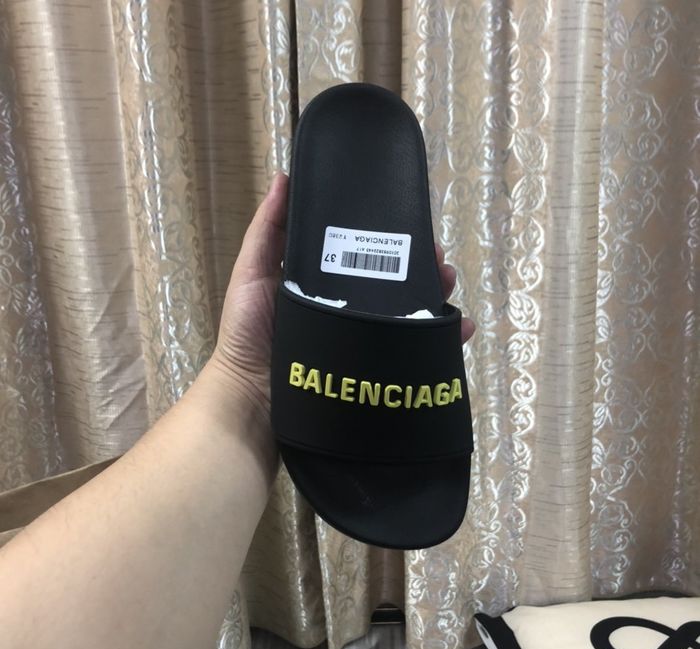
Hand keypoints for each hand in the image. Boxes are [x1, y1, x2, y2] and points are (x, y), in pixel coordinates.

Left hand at [208, 173, 475, 417]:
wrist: (253, 398)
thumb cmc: (249, 333)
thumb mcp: (252, 273)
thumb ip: (266, 230)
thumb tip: (284, 177)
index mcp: (325, 283)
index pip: (364, 252)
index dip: (387, 235)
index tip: (409, 218)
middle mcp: (349, 307)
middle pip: (394, 280)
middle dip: (420, 263)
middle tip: (436, 255)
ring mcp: (364, 338)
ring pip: (410, 311)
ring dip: (435, 294)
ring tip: (448, 282)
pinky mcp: (375, 368)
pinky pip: (414, 352)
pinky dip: (442, 339)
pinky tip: (459, 328)